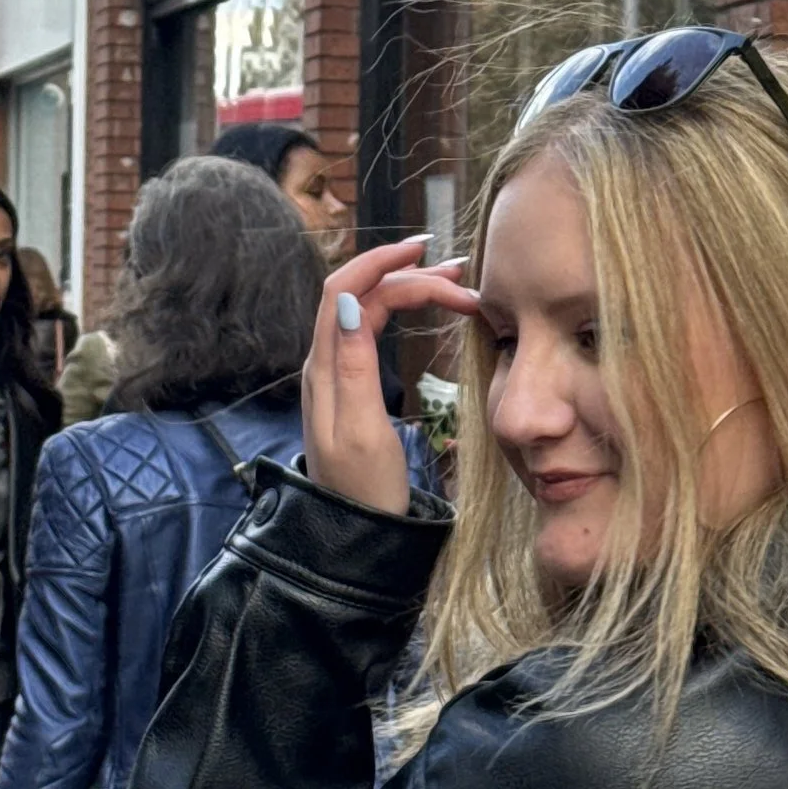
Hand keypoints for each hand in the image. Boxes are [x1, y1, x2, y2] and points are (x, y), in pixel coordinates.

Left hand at [304, 237, 482, 515]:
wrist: (352, 537)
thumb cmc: (362, 491)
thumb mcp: (360, 431)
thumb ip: (354, 367)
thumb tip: (353, 302)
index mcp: (324, 368)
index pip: (345, 291)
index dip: (381, 262)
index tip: (425, 251)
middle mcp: (325, 363)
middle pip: (361, 294)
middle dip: (408, 276)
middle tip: (463, 279)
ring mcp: (338, 374)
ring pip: (370, 310)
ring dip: (410, 290)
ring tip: (460, 288)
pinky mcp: (353, 388)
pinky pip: (375, 332)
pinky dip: (404, 313)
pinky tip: (431, 313)